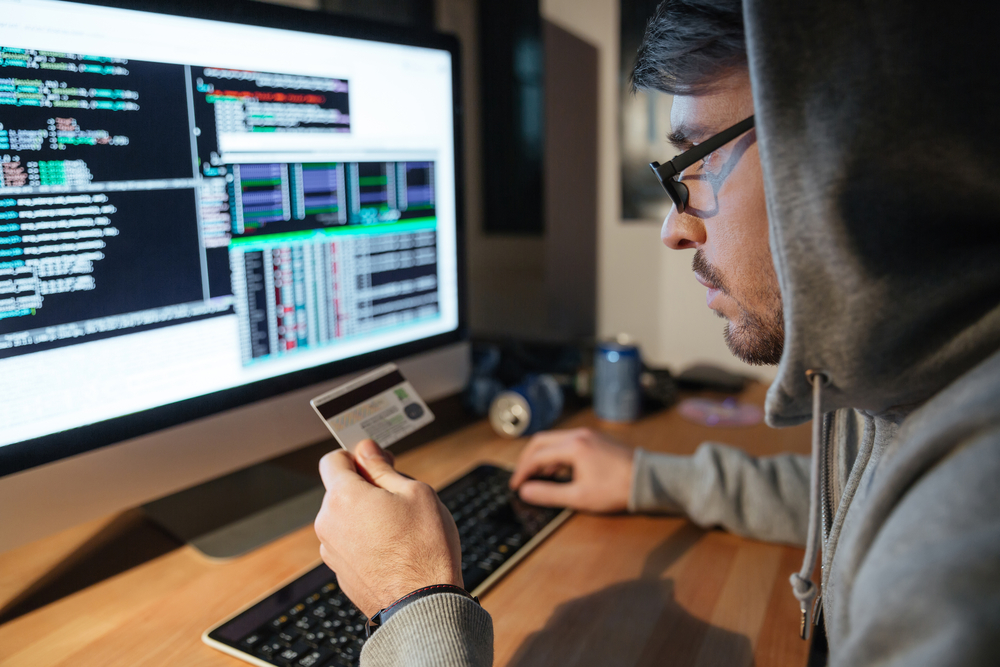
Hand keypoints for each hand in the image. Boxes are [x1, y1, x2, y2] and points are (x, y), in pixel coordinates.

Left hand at [314, 439, 461, 617]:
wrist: (422, 605)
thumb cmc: (423, 548)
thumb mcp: (415, 492)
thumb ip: (384, 468)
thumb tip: (367, 450)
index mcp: (343, 497)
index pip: (334, 459)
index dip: (357, 455)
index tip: (376, 460)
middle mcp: (328, 523)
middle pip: (340, 490)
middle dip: (365, 487)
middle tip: (399, 495)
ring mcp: (332, 551)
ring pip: (345, 518)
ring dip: (365, 515)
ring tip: (400, 527)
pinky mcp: (340, 572)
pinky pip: (349, 543)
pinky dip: (365, 540)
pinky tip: (393, 548)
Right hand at [509, 428, 634, 512]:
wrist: (649, 480)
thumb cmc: (617, 489)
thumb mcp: (579, 497)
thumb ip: (549, 493)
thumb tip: (526, 491)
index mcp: (573, 446)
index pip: (537, 455)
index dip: (522, 471)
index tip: (516, 486)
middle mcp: (578, 434)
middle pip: (542, 441)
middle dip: (528, 459)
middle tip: (521, 477)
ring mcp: (588, 434)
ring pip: (555, 440)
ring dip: (543, 457)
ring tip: (538, 477)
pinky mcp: (596, 439)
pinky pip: (567, 442)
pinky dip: (557, 454)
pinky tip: (559, 471)